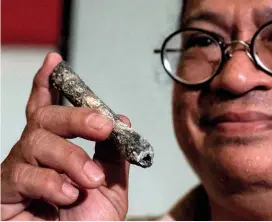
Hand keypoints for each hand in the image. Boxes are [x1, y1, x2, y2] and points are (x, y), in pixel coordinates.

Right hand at [1, 53, 129, 219]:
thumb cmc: (89, 220)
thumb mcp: (111, 184)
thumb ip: (114, 153)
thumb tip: (122, 120)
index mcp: (60, 147)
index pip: (51, 109)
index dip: (48, 83)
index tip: (55, 61)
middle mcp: (36, 152)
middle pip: (46, 118)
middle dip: (76, 117)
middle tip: (102, 126)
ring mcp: (18, 169)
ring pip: (37, 142)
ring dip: (70, 158)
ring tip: (90, 179)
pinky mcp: (5, 191)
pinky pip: (23, 174)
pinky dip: (51, 182)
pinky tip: (67, 194)